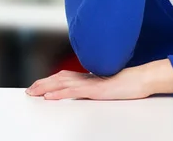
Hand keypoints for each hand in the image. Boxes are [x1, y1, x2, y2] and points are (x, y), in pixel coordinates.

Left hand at [26, 60, 172, 99]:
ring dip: (46, 87)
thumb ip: (98, 88)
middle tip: (29, 90)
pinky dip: (60, 93)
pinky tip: (50, 96)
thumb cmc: (130, 83)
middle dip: (44, 83)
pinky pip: (74, 92)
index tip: (39, 85)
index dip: (51, 80)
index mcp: (91, 77)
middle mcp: (88, 78)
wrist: (143, 78)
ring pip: (63, 83)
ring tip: (33, 92)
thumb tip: (89, 92)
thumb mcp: (110, 87)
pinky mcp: (96, 89)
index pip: (66, 77)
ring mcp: (91, 82)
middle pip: (61, 78)